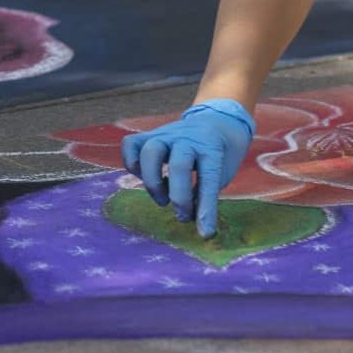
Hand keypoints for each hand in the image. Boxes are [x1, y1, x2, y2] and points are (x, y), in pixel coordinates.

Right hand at [121, 99, 255, 237]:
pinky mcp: (149, 135)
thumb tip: (187, 219)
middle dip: (179, 197)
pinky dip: (131, 164)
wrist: (217, 120)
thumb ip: (205, 193)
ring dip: (152, 182)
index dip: (206, 208)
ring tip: (162, 199)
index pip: (209, 178)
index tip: (206, 232)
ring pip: (149, 151)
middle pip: (179, 164)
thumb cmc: (221, 153)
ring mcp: (166, 134)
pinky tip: (143, 177)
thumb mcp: (222, 172)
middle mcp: (188, 138)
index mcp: (212, 148)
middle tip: (183, 216)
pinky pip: (130, 145)